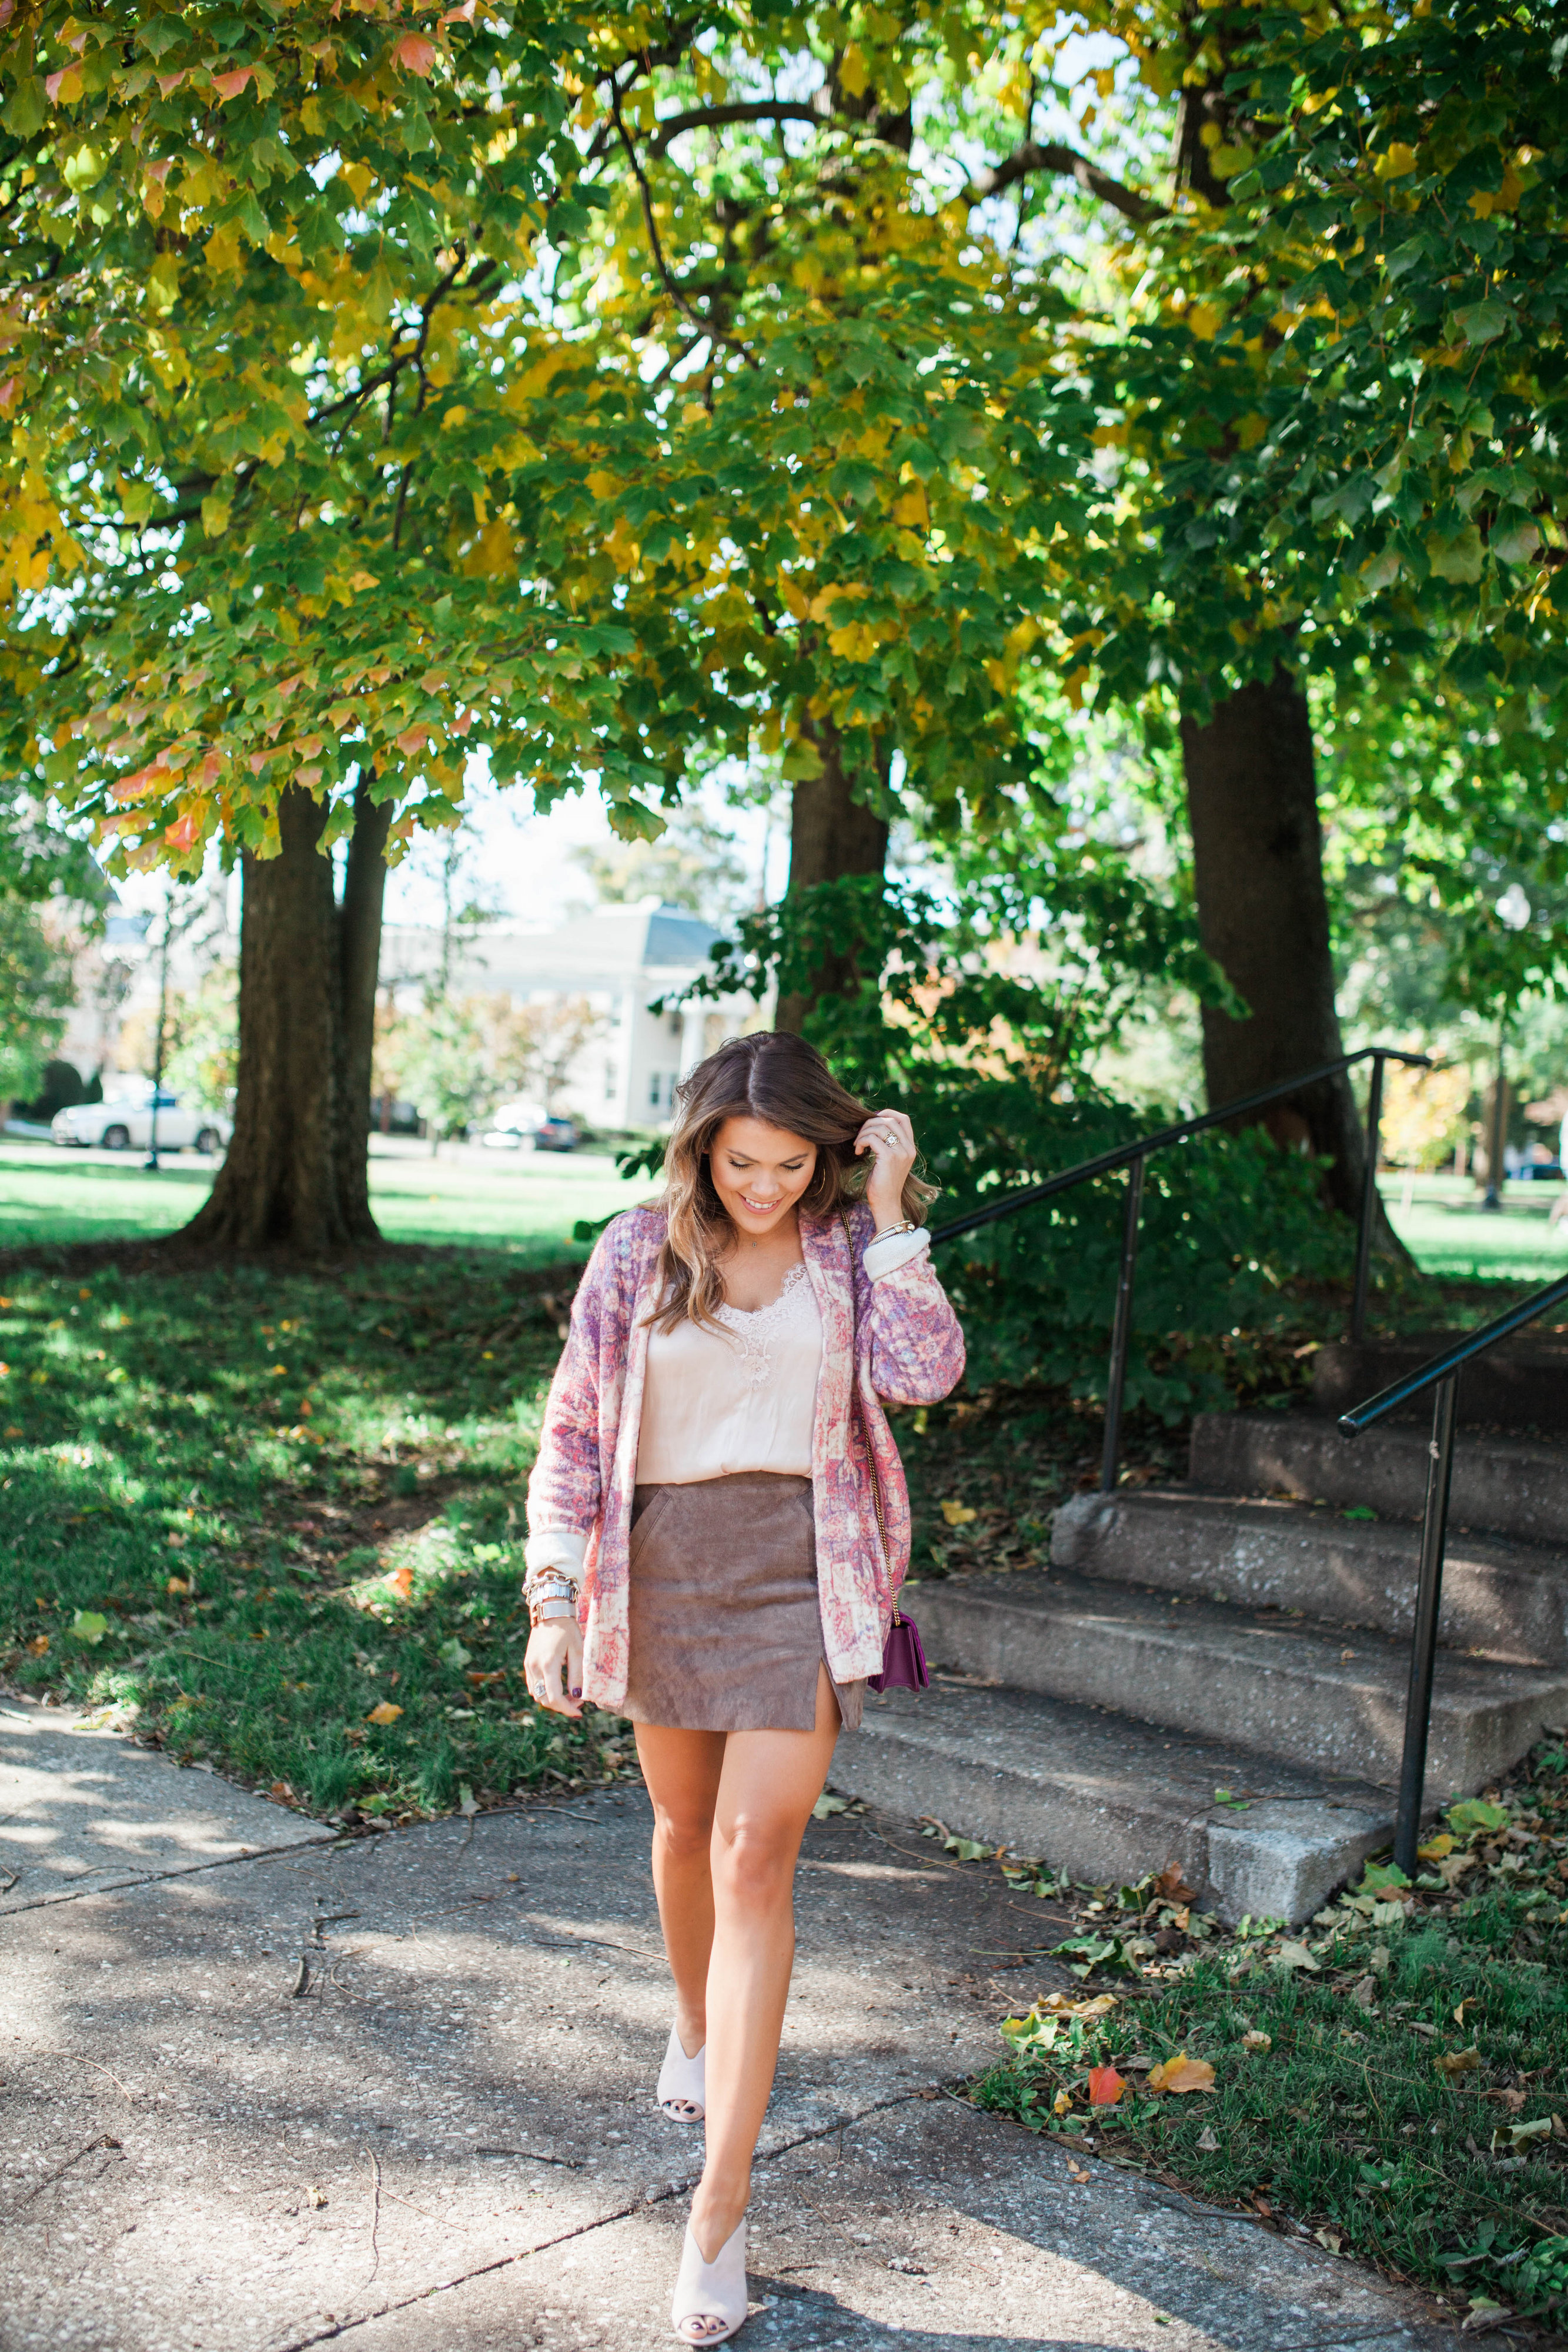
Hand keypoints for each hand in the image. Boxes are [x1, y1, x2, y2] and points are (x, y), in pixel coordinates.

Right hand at [524, 1612, 584, 1718]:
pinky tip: (558, 1687)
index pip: (554, 1697)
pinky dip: (545, 1692)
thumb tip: (578, 1695)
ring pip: (537, 1694)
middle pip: (544, 1700)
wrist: (550, 1610)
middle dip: (561, 1706)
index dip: (567, 1709)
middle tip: (578, 1702)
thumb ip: (577, 1674)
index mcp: (548, 1664)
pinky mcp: (527, 1663)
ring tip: (570, 1695)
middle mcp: (534, 1667)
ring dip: (552, 1700)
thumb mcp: (577, 1650)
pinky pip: (533, 1686)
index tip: (579, 1712)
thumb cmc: (567, 1628)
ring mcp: (528, 1665)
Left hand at [854, 1107, 916, 1227]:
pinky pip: (872, 1138)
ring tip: (857, 1145)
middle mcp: (908, 1148)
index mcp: (910, 1147)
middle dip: (869, 1123)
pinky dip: (861, 1141)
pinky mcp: (889, 1158)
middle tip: (859, 1135)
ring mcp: (900, 1152)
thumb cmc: (882, 1183)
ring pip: (879, 1127)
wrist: (886, 1204)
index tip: (872, 1120)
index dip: (887, 1113)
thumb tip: (872, 1124)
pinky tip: (858, 1151)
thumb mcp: (888, 1160)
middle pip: (889, 1120)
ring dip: (863, 1132)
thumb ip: (887, 1144)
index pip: (903, 1119)